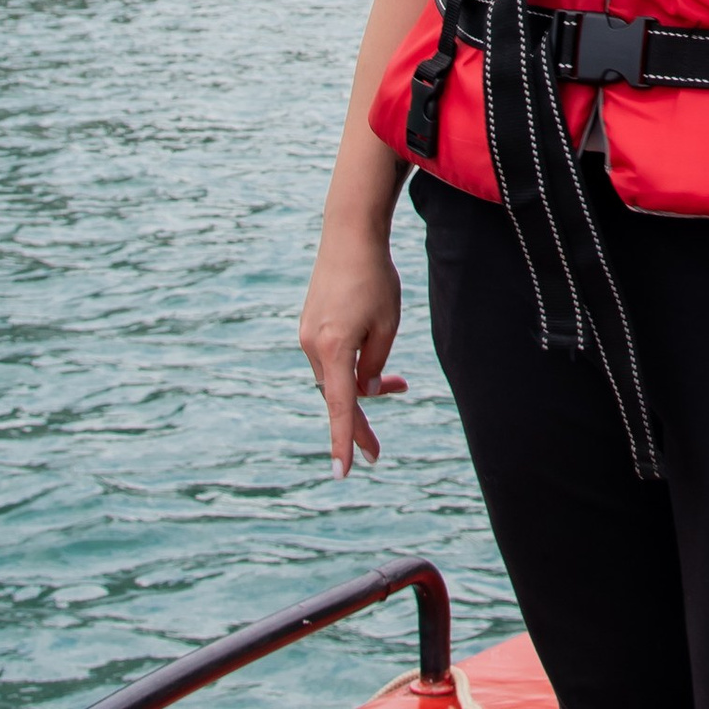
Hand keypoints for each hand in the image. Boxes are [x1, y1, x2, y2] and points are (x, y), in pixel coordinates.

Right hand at [299, 228, 408, 474]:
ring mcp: (307, 336)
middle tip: (377, 454)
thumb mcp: (387, 324)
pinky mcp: (310, 327)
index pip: (341, 406)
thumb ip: (376, 365)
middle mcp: (313, 346)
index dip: (344, 440)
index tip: (343, 472)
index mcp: (334, 348)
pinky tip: (375, 365)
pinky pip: (332, 360)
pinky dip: (353, 368)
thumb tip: (365, 393)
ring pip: (336, 378)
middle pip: (338, 396)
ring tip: (401, 386)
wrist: (349, 236)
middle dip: (360, 423)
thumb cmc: (375, 278)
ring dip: (363, 388)